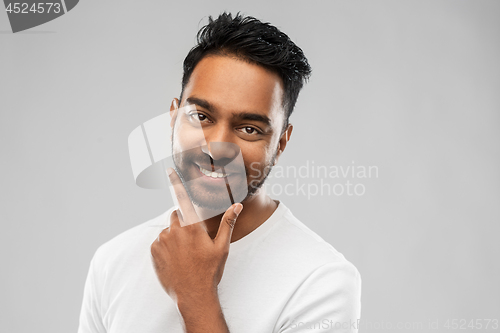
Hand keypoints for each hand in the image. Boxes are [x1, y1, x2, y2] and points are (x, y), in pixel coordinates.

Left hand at [151, 168, 242, 303]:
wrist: (193, 295)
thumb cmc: (210, 271)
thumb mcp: (222, 247)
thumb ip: (228, 223)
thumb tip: (237, 206)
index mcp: (192, 226)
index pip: (183, 198)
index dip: (176, 183)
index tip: (169, 170)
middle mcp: (174, 230)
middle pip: (176, 216)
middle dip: (184, 223)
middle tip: (194, 242)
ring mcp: (162, 241)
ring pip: (168, 230)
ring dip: (175, 237)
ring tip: (186, 256)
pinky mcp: (154, 252)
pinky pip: (159, 242)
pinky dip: (166, 247)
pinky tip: (176, 260)